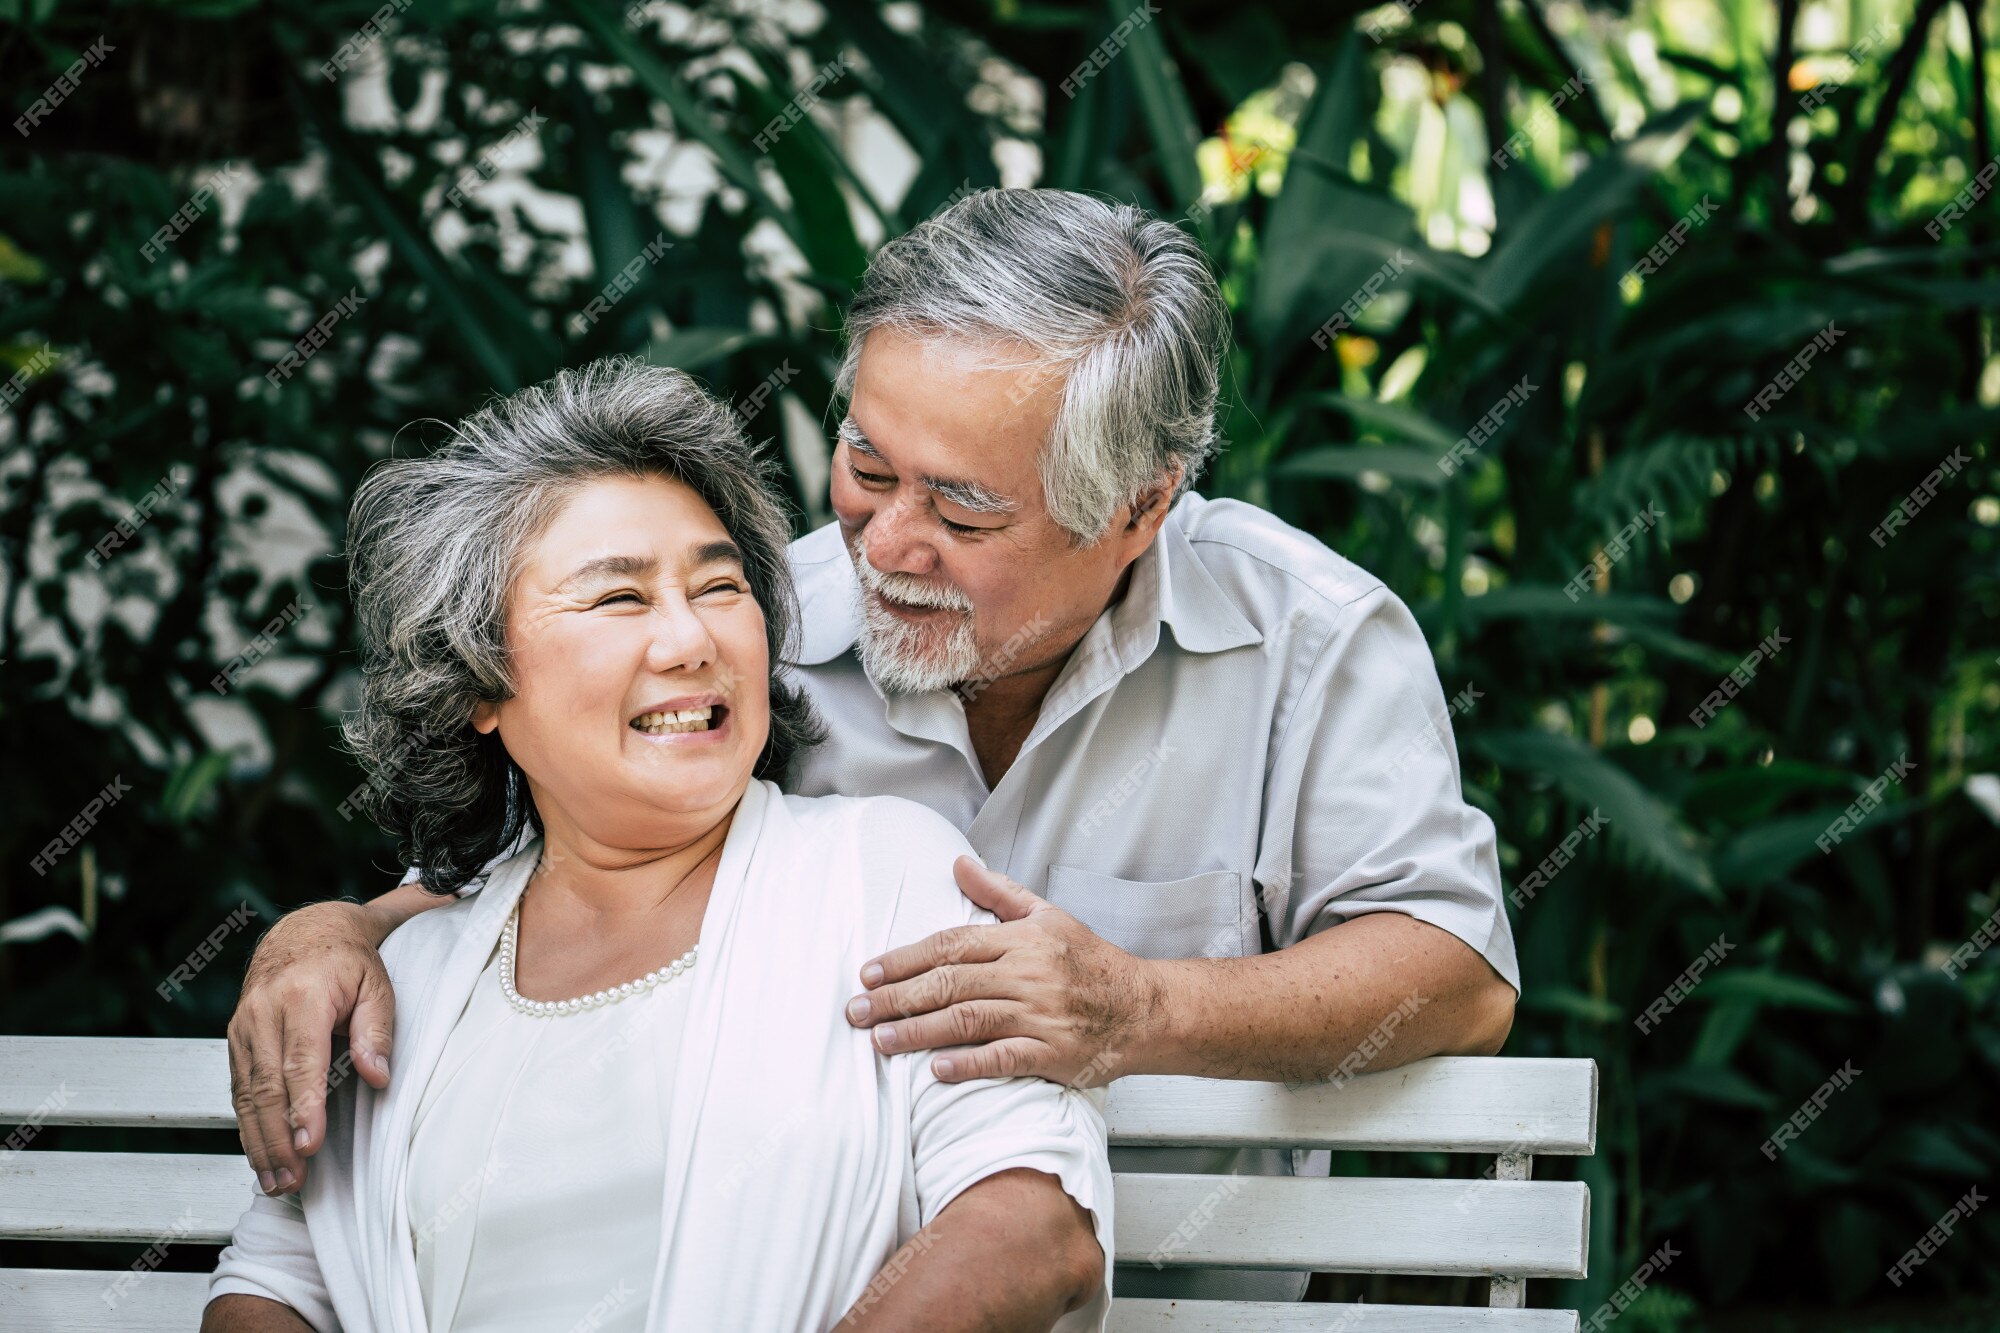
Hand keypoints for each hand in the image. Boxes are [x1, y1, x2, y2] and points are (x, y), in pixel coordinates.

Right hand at [227, 901, 395, 1196]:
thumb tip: (377, 1077)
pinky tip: (261, 1154)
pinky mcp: (236, 1040)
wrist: (304, 932)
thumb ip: (377, 1031)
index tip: (310, 1144)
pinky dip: (248, 1125)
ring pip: (247, 1094)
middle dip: (278, 1139)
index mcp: (302, 997)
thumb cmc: (348, 961)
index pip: (301, 1062)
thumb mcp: (377, 984)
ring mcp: (244, 1027)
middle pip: (268, 1087)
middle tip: (292, 1179)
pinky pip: (239, 1089)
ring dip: (259, 1141)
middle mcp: (263, 1013)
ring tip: (276, 1180)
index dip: (304, 1107)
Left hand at [844, 856, 1161, 1085]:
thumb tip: (957, 863)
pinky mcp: (1052, 1053)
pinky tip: (937, 1070)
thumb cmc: (1091, 961)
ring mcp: (1039, 1015)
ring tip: (879, 1041)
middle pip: (949, 984)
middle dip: (897, 998)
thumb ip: (998, 892)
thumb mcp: (1047, 916)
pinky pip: (1004, 1059)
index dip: (906, 958)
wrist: (1143, 1009)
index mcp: (1021, 940)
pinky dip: (970, 1064)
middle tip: (856, 1011)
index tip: (869, 972)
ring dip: (918, 1032)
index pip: (951, 945)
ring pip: (968, 1020)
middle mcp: (1027, 974)